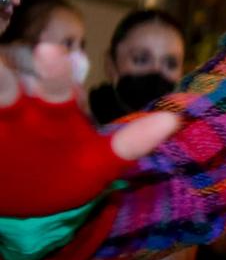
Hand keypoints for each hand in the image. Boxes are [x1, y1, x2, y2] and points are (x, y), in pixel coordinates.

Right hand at [0, 48, 179, 218]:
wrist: (23, 208)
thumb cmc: (66, 177)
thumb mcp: (98, 164)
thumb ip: (131, 143)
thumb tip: (174, 120)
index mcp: (51, 104)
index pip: (51, 78)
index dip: (52, 67)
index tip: (54, 51)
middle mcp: (15, 101)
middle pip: (6, 76)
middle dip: (6, 69)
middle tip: (17, 60)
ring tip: (1, 85)